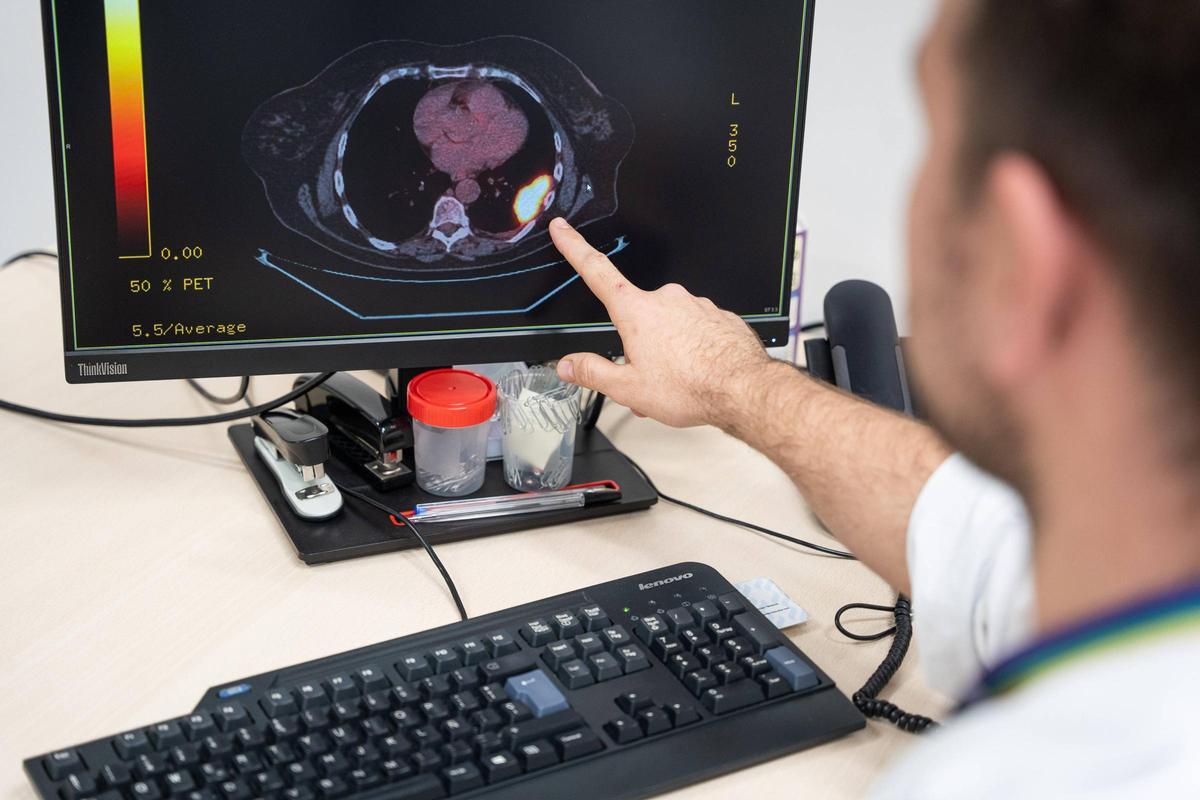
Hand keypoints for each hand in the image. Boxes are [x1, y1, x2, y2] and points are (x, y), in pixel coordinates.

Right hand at [549, 217, 774, 427]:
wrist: (744, 390)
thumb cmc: (692, 387)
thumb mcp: (629, 388)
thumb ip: (593, 372)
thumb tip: (569, 364)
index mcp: (637, 311)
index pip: (596, 271)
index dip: (575, 248)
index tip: (563, 229)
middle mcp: (667, 299)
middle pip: (637, 318)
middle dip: (637, 346)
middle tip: (647, 379)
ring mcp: (696, 304)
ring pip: (669, 328)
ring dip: (667, 352)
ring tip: (678, 382)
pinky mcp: (719, 315)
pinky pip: (696, 330)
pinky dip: (693, 351)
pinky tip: (699, 373)